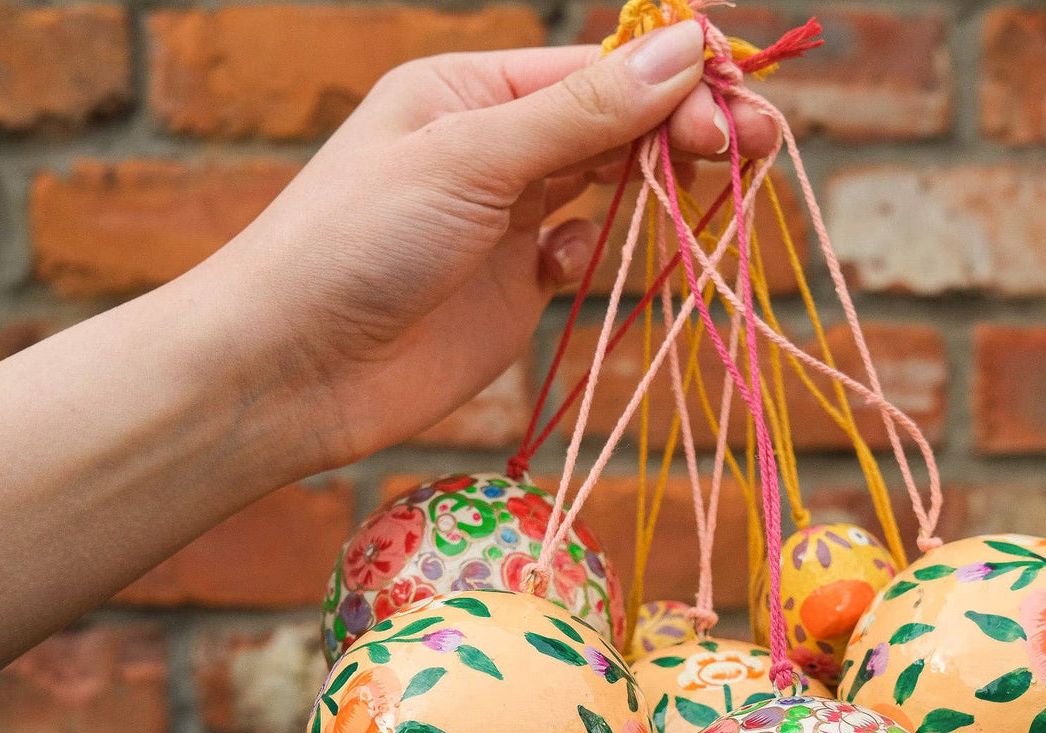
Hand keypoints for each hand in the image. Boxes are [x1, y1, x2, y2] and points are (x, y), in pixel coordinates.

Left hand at [206, 20, 774, 474]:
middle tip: (754, 143)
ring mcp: (507, 221)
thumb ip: (580, 114)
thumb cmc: (355, 242)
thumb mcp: (469, 160)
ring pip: (608, 185)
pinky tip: (569, 266)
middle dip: (684, 128)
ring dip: (657, 185)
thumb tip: (684, 47)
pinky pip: (581, 253)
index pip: (598, 70)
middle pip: (615, 123)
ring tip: (716, 183)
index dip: (674, 80)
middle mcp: (494, 147)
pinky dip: (593, 253)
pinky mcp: (515, 290)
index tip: (735, 103)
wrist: (291, 371)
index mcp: (470, 92)